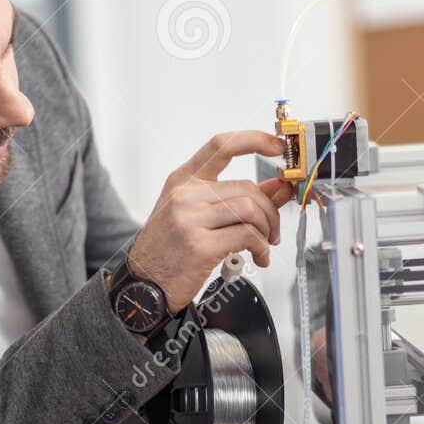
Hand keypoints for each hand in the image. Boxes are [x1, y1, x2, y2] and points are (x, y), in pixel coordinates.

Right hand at [126, 130, 294, 311]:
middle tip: (273, 230)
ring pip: (250, 209)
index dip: (254, 139)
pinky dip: (262, 248)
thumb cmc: (170, 250)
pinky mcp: (201, 246)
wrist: (144, 284)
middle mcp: (185, 195)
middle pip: (247, 187)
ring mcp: (191, 219)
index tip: (277, 145)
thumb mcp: (197, 215)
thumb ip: (236, 198)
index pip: (221, 145)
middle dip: (270, 210)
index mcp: (183, 180)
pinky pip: (247, 236)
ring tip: (264, 245)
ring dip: (267, 229)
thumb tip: (278, 188)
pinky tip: (258, 257)